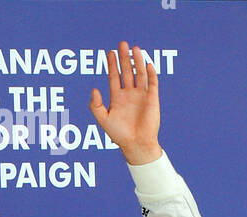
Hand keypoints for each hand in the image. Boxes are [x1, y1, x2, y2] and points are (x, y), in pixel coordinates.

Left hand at [89, 42, 161, 164]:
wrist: (136, 144)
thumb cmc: (119, 135)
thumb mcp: (104, 120)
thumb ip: (96, 106)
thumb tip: (94, 89)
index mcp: (117, 98)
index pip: (114, 77)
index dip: (112, 65)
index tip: (109, 53)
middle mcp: (129, 94)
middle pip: (126, 71)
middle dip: (124, 58)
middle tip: (121, 44)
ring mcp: (141, 95)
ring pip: (139, 73)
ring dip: (137, 61)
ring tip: (134, 48)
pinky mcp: (152, 98)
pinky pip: (152, 82)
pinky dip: (151, 73)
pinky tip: (147, 64)